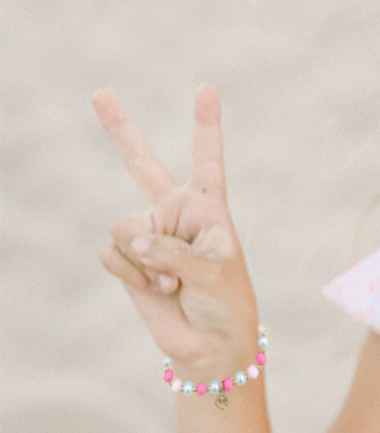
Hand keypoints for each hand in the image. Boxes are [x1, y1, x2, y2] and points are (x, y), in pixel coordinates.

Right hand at [93, 85, 259, 373]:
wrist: (209, 344)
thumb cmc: (226, 304)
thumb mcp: (215, 272)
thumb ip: (176, 251)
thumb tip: (137, 241)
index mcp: (209, 207)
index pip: (207, 159)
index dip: (205, 125)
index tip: (206, 89)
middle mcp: (175, 213)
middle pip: (141, 162)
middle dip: (119, 128)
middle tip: (99, 92)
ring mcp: (148, 235)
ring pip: (124, 226)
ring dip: (145, 258)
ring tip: (173, 280)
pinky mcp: (127, 259)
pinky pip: (113, 253)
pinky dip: (132, 273)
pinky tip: (157, 287)